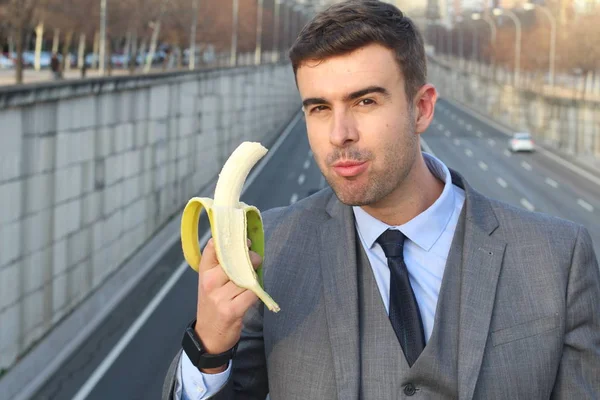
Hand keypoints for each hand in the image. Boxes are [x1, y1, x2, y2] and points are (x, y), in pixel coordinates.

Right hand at [194, 238, 259, 372]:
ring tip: (253, 279)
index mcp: (204, 272)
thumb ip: (221, 265)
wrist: (208, 336)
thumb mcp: (210, 282)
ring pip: (246, 276)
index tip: (245, 241)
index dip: (232, 240)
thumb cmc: (213, 304)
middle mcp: (210, 282)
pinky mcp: (232, 310)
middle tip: (256, 260)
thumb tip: (245, 245)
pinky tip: (253, 295)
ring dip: (254, 276)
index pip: (214, 247)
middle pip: (236, 260)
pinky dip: (256, 293)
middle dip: (251, 257)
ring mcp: (220, 296)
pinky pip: (252, 293)